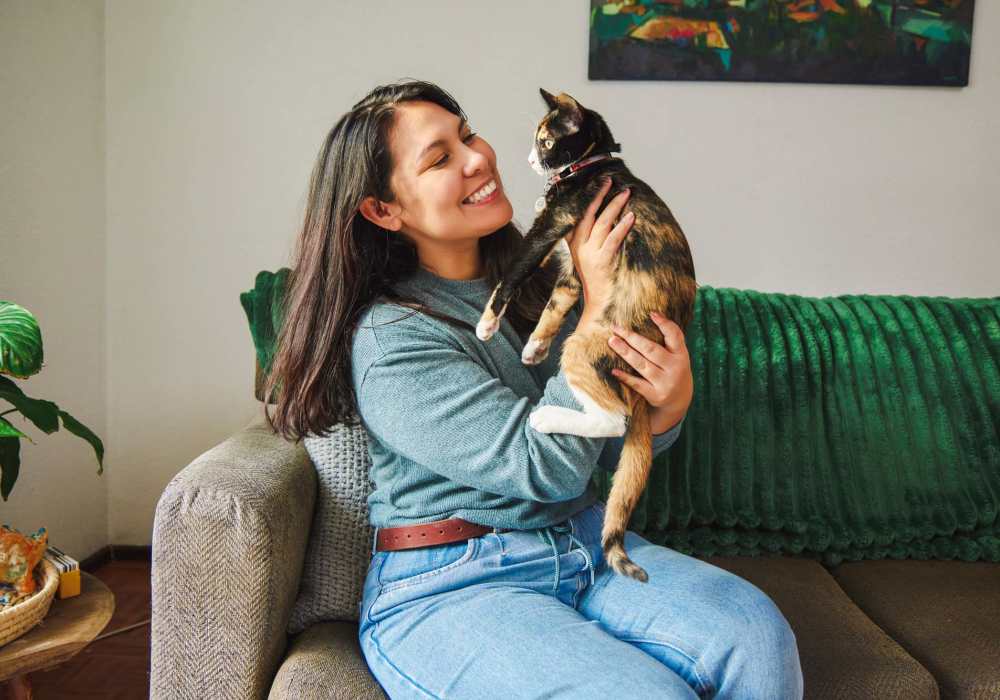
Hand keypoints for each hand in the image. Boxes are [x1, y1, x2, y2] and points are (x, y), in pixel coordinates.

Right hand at [566, 177, 634, 323]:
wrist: (599, 305)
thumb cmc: (597, 281)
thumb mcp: (587, 259)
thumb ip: (591, 241)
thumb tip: (606, 219)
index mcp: (574, 245)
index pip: (579, 215)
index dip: (589, 198)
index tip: (601, 184)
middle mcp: (580, 248)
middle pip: (588, 215)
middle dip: (600, 196)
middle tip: (612, 181)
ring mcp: (590, 255)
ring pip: (601, 224)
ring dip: (614, 207)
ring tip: (625, 194)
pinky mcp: (602, 262)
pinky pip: (613, 240)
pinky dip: (622, 227)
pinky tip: (631, 217)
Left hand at [607, 311, 692, 434]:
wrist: (678, 401)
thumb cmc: (673, 370)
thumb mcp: (678, 356)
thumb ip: (668, 341)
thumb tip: (651, 315)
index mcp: (681, 355)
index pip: (675, 336)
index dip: (664, 324)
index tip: (651, 314)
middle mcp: (675, 368)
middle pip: (651, 349)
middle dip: (632, 337)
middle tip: (615, 328)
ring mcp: (665, 383)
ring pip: (641, 364)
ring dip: (625, 352)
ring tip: (612, 341)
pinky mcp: (655, 395)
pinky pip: (637, 384)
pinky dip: (625, 377)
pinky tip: (614, 370)